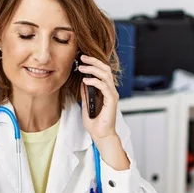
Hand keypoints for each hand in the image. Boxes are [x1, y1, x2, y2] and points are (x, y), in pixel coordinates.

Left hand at [78, 54, 129, 169]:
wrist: (100, 135)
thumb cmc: (95, 123)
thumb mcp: (86, 105)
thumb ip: (85, 94)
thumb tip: (82, 82)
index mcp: (105, 90)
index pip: (102, 72)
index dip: (93, 63)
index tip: (82, 59)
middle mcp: (110, 90)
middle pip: (105, 69)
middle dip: (93, 61)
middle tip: (82, 57)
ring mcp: (112, 95)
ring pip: (105, 75)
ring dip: (93, 69)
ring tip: (82, 67)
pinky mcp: (111, 100)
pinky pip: (104, 86)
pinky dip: (94, 81)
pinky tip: (85, 80)